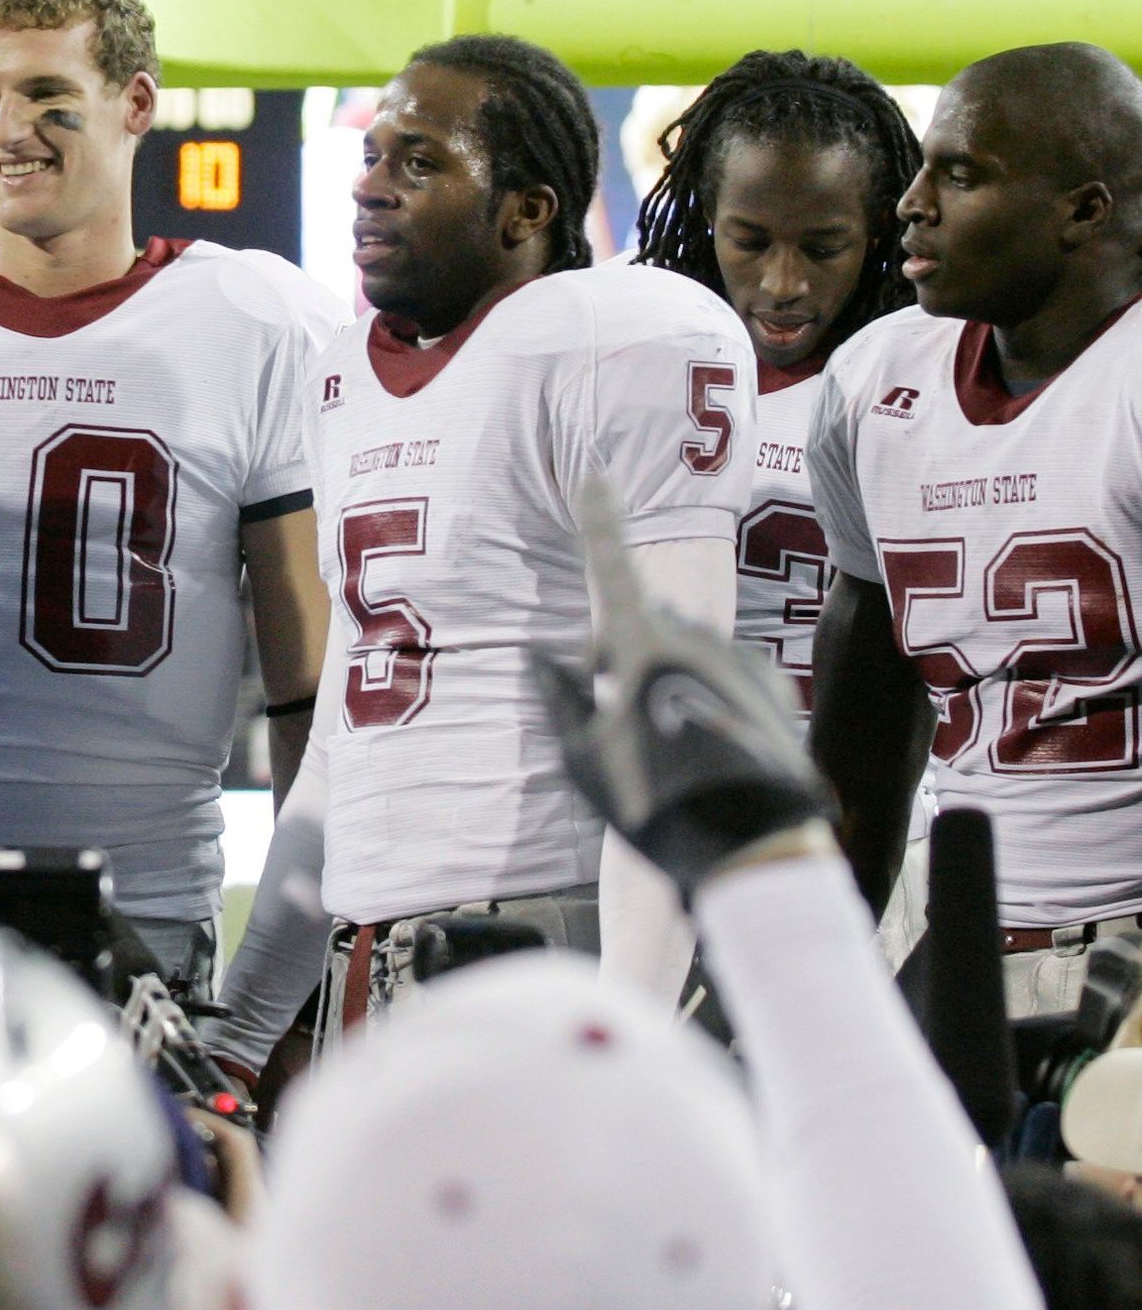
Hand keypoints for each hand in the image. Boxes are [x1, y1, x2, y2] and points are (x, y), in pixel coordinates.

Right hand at [527, 475, 831, 902]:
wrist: (749, 840)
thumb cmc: (651, 799)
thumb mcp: (582, 757)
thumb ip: (559, 697)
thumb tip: (540, 657)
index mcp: (638, 645)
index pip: (609, 566)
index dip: (599, 518)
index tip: (597, 472)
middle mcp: (692, 635)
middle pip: (645, 620)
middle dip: (626, 645)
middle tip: (612, 704)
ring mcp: (736, 656)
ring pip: (688, 647)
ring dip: (671, 672)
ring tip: (668, 739)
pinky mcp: (772, 682)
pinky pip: (728, 668)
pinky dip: (712, 688)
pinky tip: (709, 738)